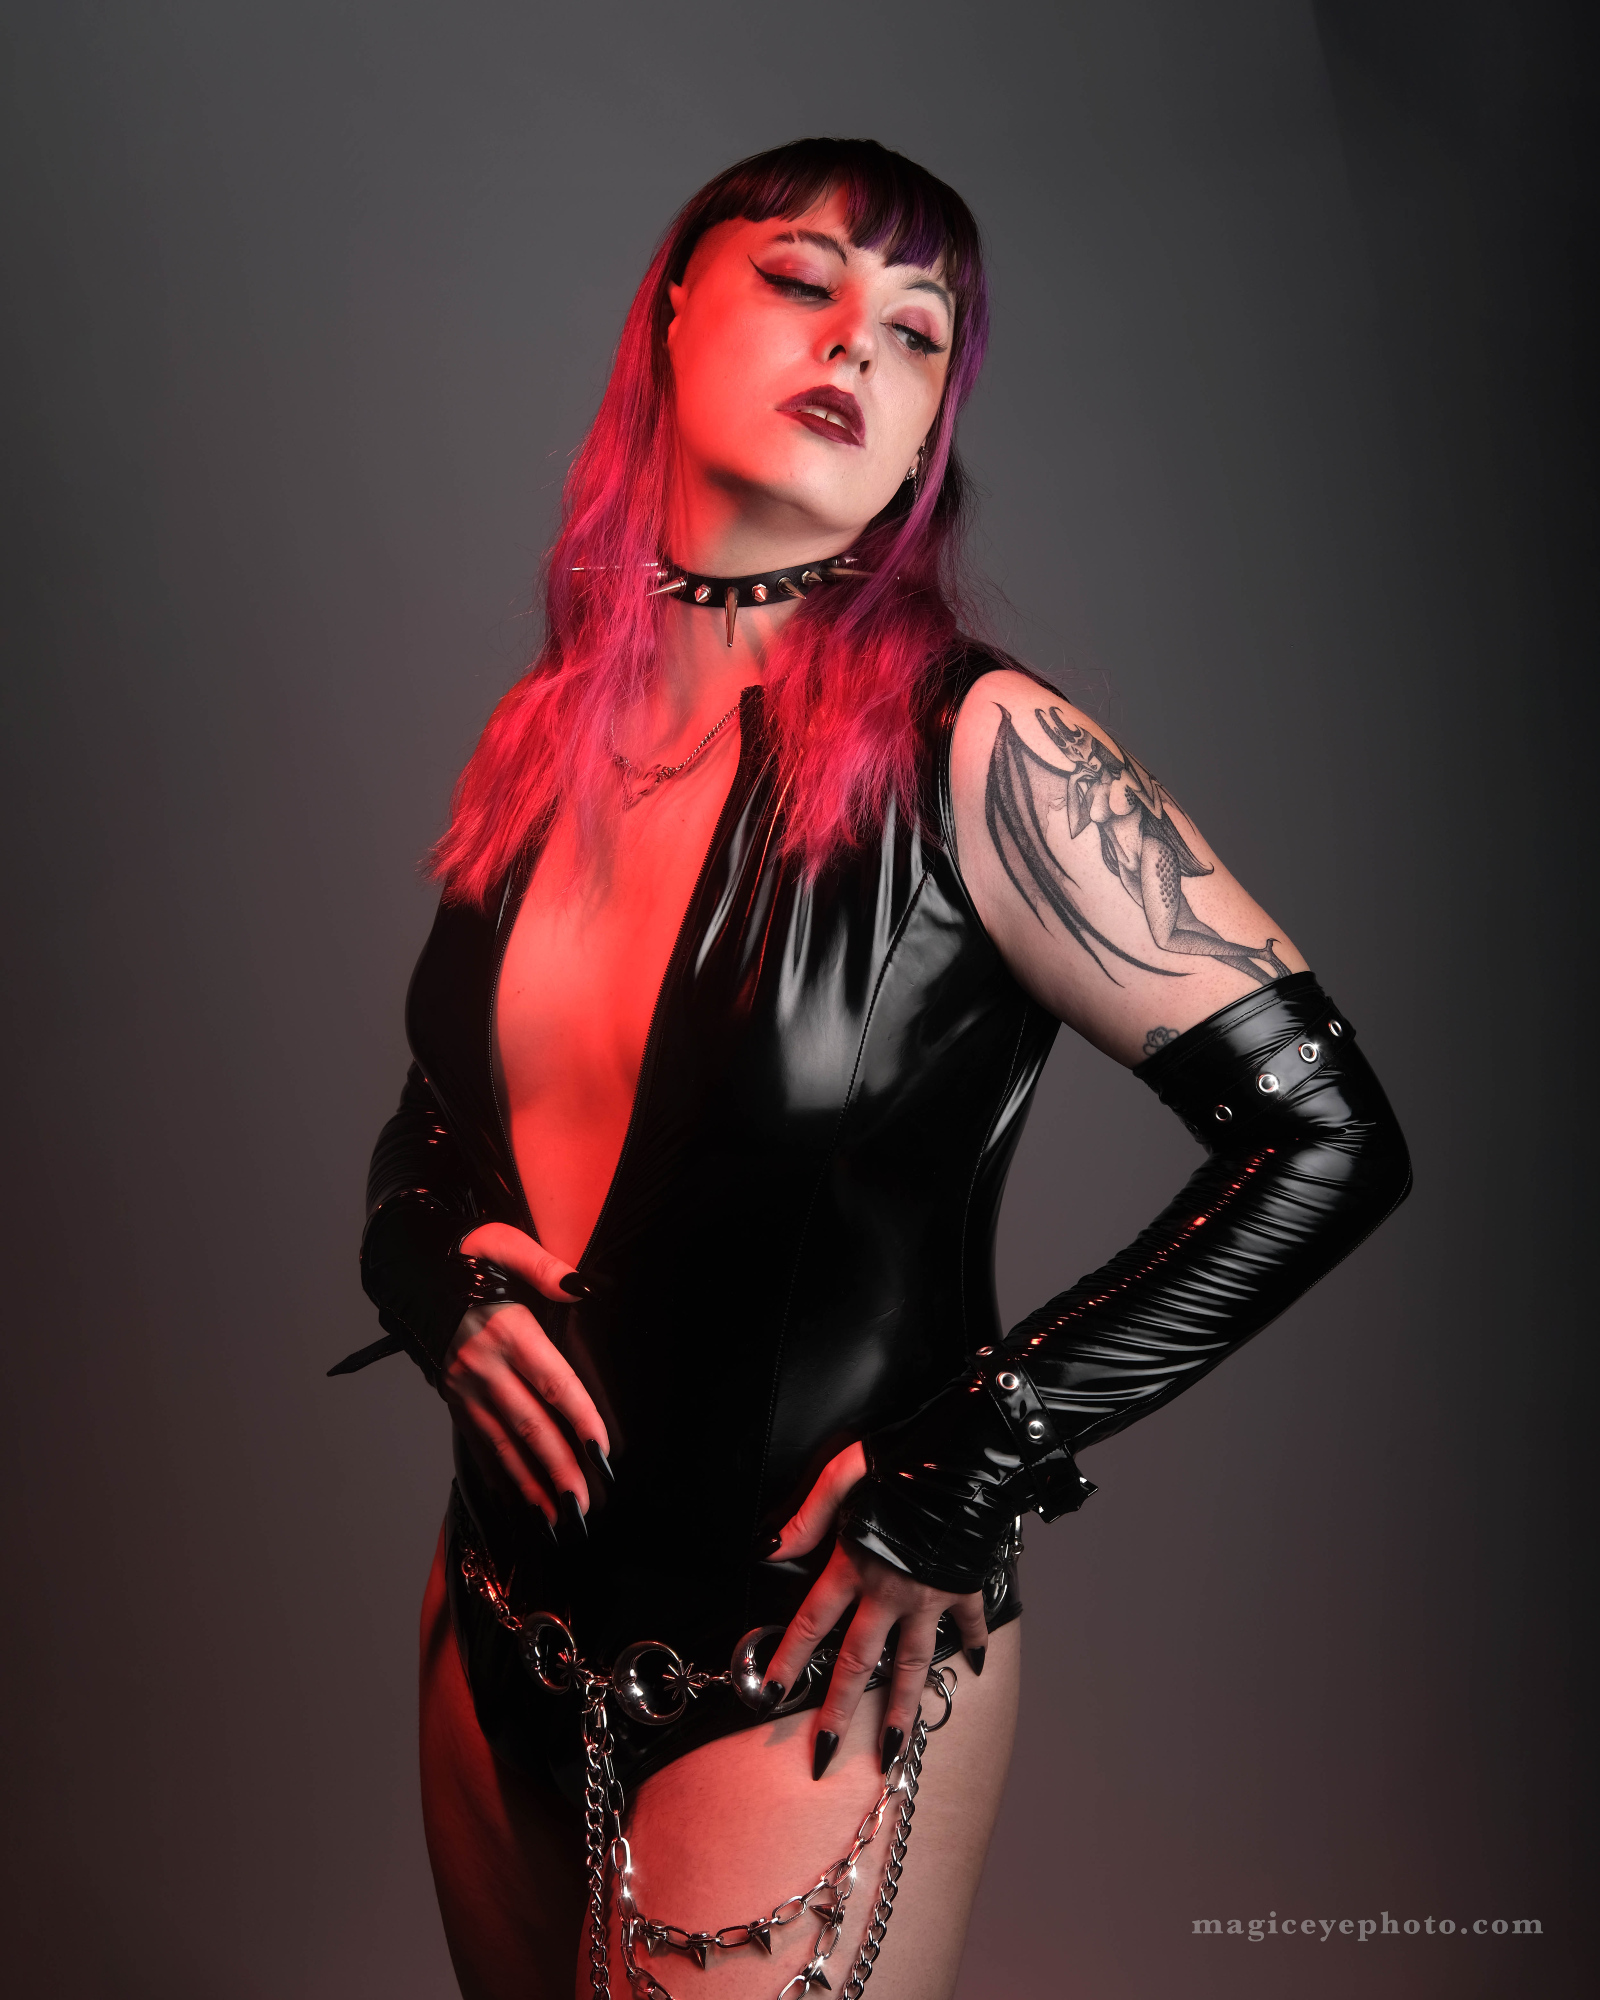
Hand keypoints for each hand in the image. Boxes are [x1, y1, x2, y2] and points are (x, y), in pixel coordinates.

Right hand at [443, 1223, 609, 1524]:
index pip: (552, 1383)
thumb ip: (546, 1268)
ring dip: (530, 1483)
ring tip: (555, 1517)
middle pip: (529, 1424)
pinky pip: (478, 1441)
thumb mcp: (507, 1244)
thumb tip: (579, 1288)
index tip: (603, 1452)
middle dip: (558, 1468)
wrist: (412, 1271)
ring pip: (502, 1442)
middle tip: (582, 1505)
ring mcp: (463, 1385)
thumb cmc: (469, 1256)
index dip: (580, 1419)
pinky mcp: (452, 1397)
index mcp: (505, 1328)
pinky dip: (499, 1472)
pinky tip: (518, 1497)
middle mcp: (482, 1363)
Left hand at [761, 1443, 988, 1778]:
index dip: (787, 1660)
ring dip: (900, 1708)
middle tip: (822, 1755)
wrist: (971, 1455)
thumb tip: (772, 1550)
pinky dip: (973, 1644)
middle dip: (837, 1711)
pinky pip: (969, 1623)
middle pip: (858, 1660)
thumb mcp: (845, 1471)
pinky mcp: (964, 1585)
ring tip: (892, 1750)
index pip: (813, 1622)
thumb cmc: (904, 1456)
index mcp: (856, 1564)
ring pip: (912, 1663)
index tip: (768, 1696)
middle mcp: (890, 1590)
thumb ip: (808, 1514)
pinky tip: (974, 1667)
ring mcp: (930, 1594)